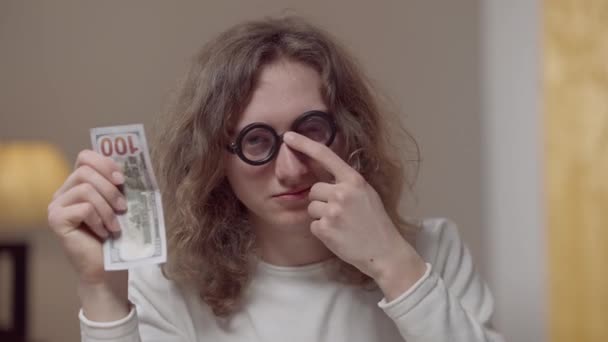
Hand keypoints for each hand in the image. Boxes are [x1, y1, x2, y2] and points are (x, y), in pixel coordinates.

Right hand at [47, 149, 129, 319]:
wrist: (107, 267)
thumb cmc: (115, 235)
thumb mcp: (119, 204)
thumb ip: (118, 185)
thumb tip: (130, 165)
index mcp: (78, 184)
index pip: (85, 157)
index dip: (104, 163)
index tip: (122, 179)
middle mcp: (63, 192)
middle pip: (85, 171)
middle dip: (110, 188)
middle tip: (124, 207)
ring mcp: (56, 206)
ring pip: (86, 190)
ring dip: (107, 208)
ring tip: (115, 225)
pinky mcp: (56, 220)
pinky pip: (84, 208)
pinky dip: (99, 220)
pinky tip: (103, 233)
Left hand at [283, 132, 426, 298]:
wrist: (384, 251)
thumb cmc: (375, 222)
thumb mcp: (366, 193)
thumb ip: (346, 182)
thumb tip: (322, 172)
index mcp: (354, 180)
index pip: (325, 155)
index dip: (304, 144)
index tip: (288, 136)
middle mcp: (342, 193)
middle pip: (314, 189)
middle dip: (321, 200)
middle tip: (340, 212)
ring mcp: (332, 211)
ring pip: (311, 207)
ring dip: (321, 216)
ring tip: (341, 224)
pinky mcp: (325, 229)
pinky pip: (312, 225)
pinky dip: (322, 230)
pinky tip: (338, 235)